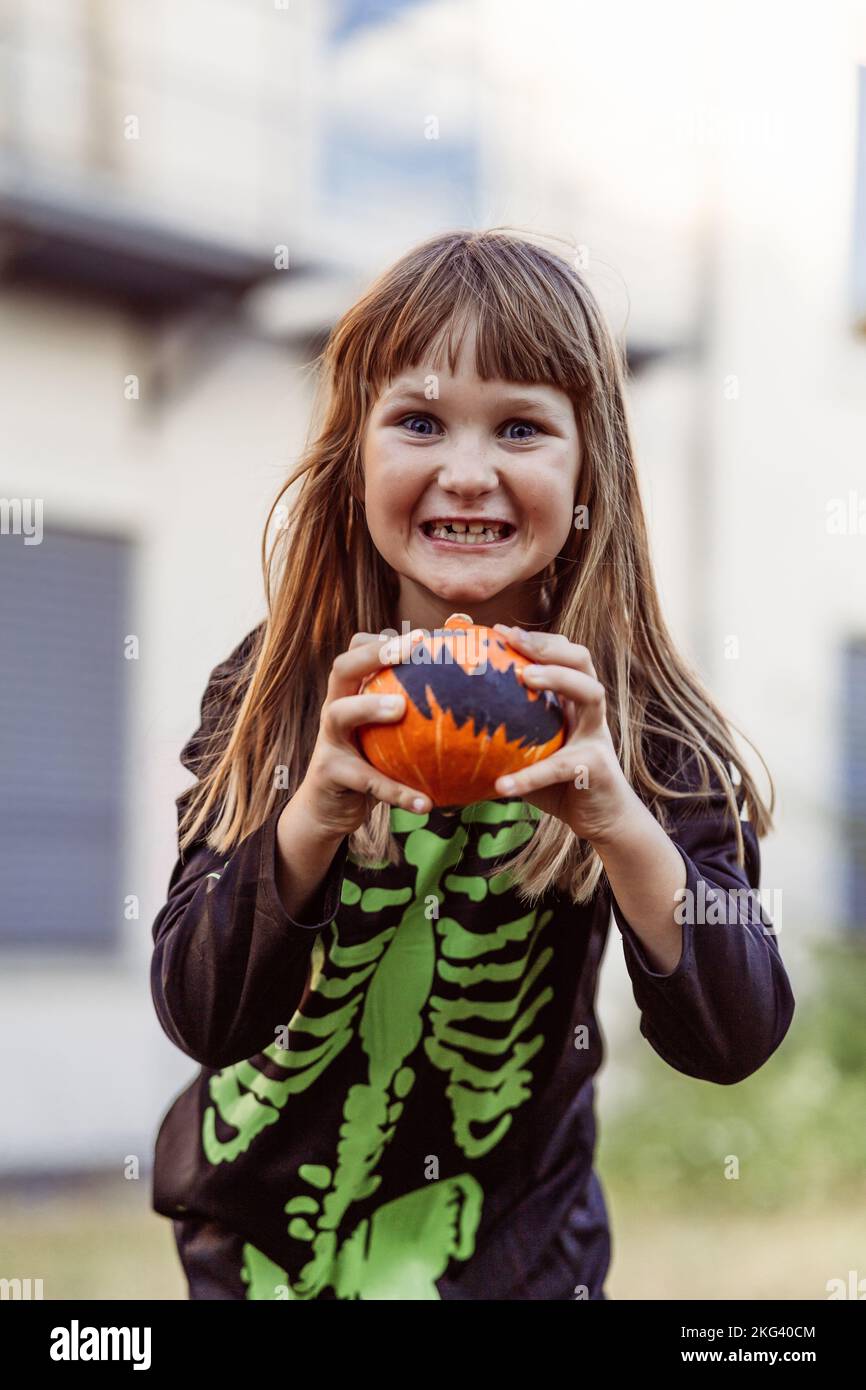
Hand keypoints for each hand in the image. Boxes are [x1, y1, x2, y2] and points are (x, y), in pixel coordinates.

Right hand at [293, 629, 432, 838]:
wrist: (328, 809)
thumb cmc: (369, 763)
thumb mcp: (385, 735)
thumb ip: (411, 715)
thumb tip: (469, 697)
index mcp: (349, 695)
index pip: (355, 653)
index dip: (381, 640)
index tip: (421, 635)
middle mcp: (333, 709)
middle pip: (341, 669)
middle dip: (373, 654)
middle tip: (410, 649)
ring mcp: (328, 741)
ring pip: (340, 714)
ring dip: (370, 707)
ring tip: (401, 708)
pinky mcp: (330, 774)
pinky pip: (366, 781)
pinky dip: (397, 792)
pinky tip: (426, 803)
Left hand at [491, 624, 642, 846]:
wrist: (602, 821)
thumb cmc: (559, 784)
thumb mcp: (530, 754)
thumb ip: (503, 737)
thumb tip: (449, 728)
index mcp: (573, 703)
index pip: (562, 655)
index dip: (536, 639)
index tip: (499, 630)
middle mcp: (590, 712)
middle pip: (582, 661)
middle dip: (549, 645)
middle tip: (514, 640)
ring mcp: (598, 737)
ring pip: (591, 694)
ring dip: (559, 680)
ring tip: (526, 679)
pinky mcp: (597, 768)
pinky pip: (562, 766)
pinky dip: (531, 775)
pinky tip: (502, 784)